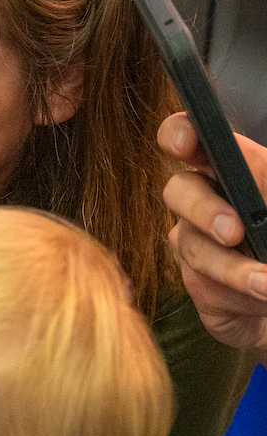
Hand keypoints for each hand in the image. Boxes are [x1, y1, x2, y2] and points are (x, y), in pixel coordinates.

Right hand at [158, 113, 266, 349]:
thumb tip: (254, 212)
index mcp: (236, 170)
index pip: (192, 140)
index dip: (179, 134)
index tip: (184, 142)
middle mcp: (207, 201)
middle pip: (178, 191)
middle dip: (202, 210)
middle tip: (234, 232)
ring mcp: (198, 243)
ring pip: (192, 246)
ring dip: (232, 268)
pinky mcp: (200, 283)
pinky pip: (202, 286)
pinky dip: (237, 296)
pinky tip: (262, 301)